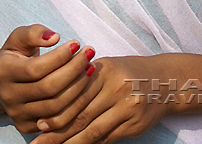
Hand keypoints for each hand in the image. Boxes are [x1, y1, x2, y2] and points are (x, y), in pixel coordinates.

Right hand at [0, 24, 95, 131]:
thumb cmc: (15, 54)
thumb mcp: (19, 37)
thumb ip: (34, 33)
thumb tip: (55, 37)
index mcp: (4, 71)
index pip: (36, 68)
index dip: (59, 57)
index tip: (76, 43)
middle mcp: (8, 96)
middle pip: (48, 89)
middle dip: (73, 70)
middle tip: (89, 54)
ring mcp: (17, 115)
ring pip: (55, 108)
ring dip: (78, 88)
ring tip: (90, 68)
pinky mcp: (26, 127)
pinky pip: (57, 122)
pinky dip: (75, 105)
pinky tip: (85, 87)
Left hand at [32, 55, 166, 143]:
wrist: (163, 81)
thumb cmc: (128, 72)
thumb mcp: (107, 66)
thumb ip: (85, 78)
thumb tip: (54, 97)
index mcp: (105, 70)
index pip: (75, 93)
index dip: (56, 109)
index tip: (38, 122)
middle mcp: (116, 88)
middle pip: (81, 113)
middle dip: (58, 130)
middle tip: (39, 141)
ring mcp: (127, 108)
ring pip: (93, 130)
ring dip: (70, 142)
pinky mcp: (134, 125)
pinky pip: (107, 138)